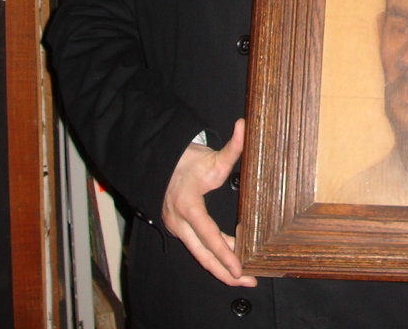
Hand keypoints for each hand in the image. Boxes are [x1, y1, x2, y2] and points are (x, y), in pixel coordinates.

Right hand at [160, 118, 256, 287]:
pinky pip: (197, 247)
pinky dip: (213, 255)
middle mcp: (179, 223)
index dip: (225, 255)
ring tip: (242, 276)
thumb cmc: (186, 162)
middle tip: (248, 281)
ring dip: (220, 266)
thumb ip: (232, 146)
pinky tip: (229, 258)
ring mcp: (176, 228)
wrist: (159, 163)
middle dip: (225, 272)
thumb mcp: (211, 157)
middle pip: (203, 256)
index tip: (240, 268)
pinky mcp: (178, 229)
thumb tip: (245, 125)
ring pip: (200, 254)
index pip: (209, 237)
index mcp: (188, 207)